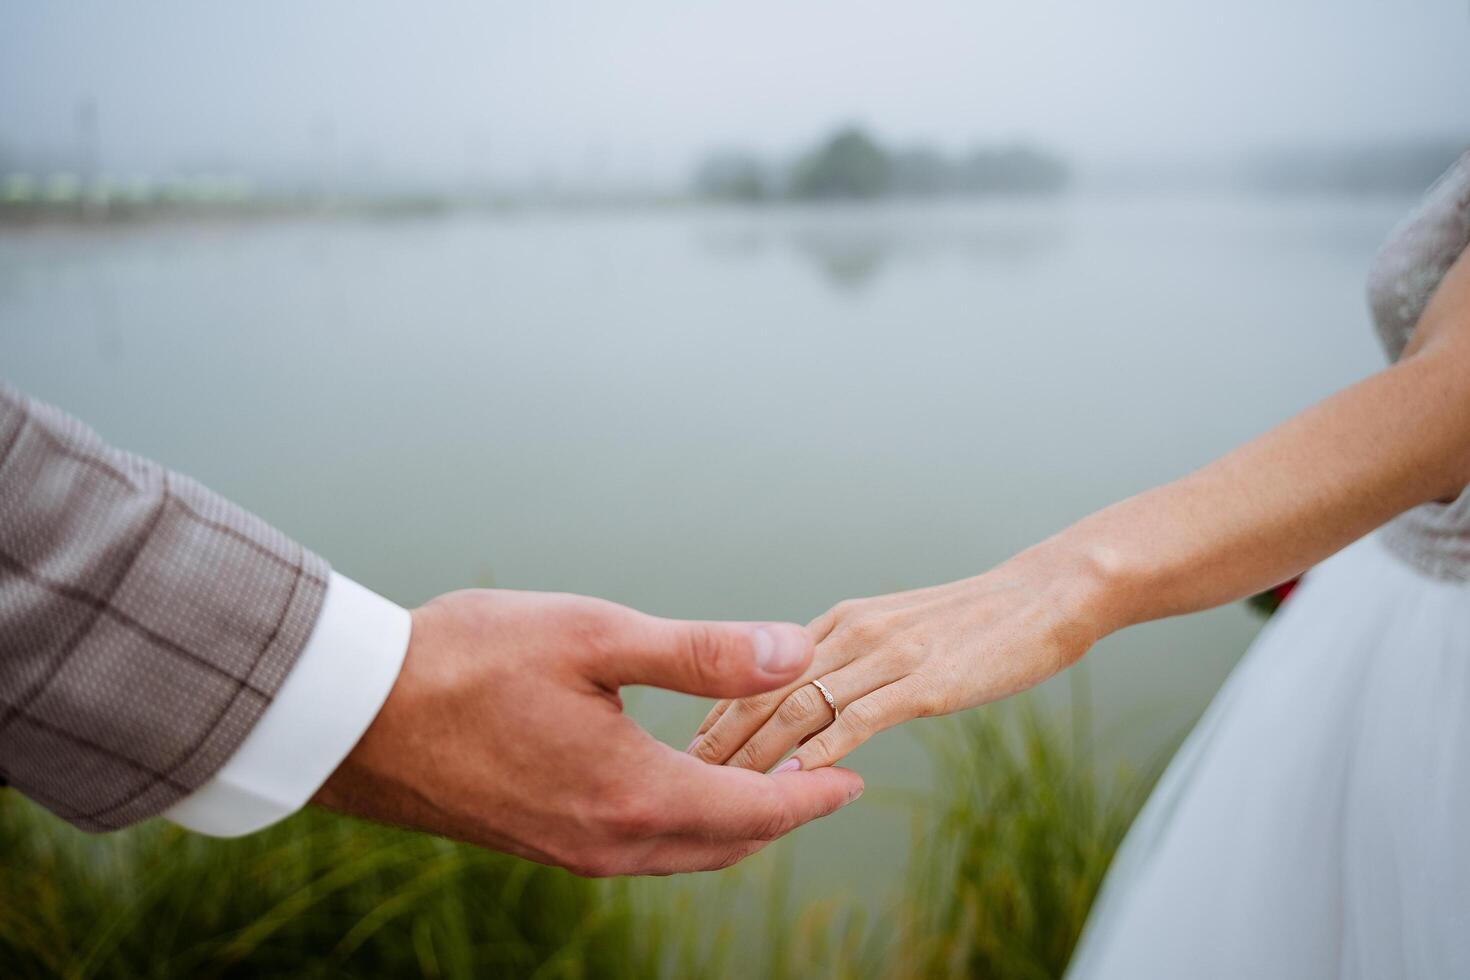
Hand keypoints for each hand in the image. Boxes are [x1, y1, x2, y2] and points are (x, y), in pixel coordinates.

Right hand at [313, 589, 863, 876]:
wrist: (355, 713)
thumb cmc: (468, 659)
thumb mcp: (593, 636)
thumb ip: (700, 654)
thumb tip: (793, 655)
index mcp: (633, 793)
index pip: (754, 810)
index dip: (812, 796)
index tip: (853, 780)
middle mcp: (607, 841)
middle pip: (724, 842)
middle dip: (779, 813)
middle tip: (818, 777)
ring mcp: (569, 851)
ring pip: (680, 852)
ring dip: (729, 821)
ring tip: (759, 780)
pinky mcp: (537, 843)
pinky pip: (636, 850)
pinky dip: (678, 824)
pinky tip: (675, 784)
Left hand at [688, 546, 1107, 773]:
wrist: (1044, 598)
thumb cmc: (975, 623)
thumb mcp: (900, 630)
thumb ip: (856, 659)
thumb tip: (819, 699)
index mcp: (842, 621)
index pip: (759, 668)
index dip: (720, 709)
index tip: (694, 746)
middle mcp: (853, 632)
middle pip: (764, 687)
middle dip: (722, 735)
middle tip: (689, 774)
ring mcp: (887, 656)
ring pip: (800, 706)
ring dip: (757, 752)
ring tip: (725, 788)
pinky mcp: (924, 682)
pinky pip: (858, 720)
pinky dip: (820, 752)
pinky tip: (795, 782)